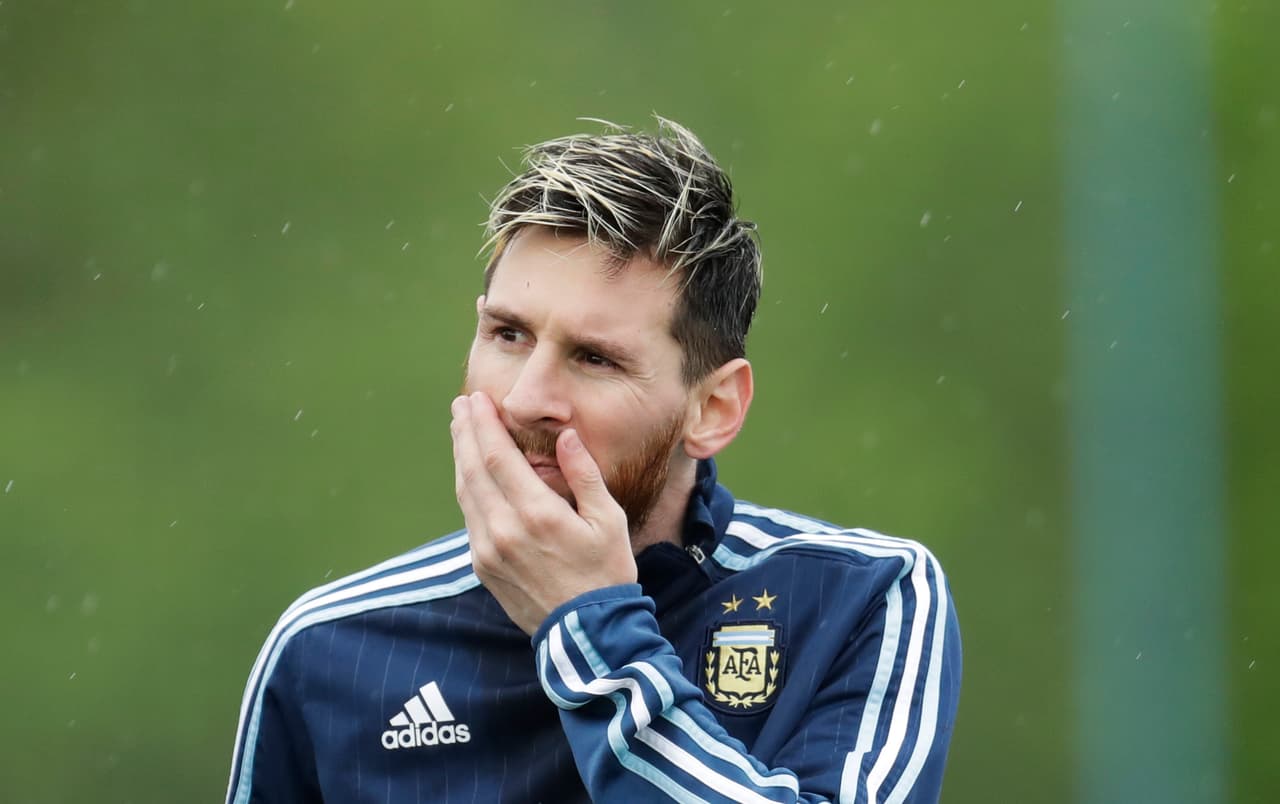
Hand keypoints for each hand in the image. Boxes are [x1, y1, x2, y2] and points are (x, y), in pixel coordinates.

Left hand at [450, 392, 636, 633]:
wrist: (586, 633)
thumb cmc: (606, 573)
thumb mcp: (608, 520)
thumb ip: (584, 475)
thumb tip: (566, 437)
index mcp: (537, 514)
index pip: (499, 457)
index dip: (484, 424)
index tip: (478, 400)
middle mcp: (504, 530)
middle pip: (474, 469)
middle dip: (466, 433)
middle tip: (462, 405)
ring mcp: (488, 550)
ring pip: (465, 493)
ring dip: (461, 458)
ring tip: (461, 430)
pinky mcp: (483, 566)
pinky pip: (468, 517)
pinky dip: (466, 488)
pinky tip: (470, 473)